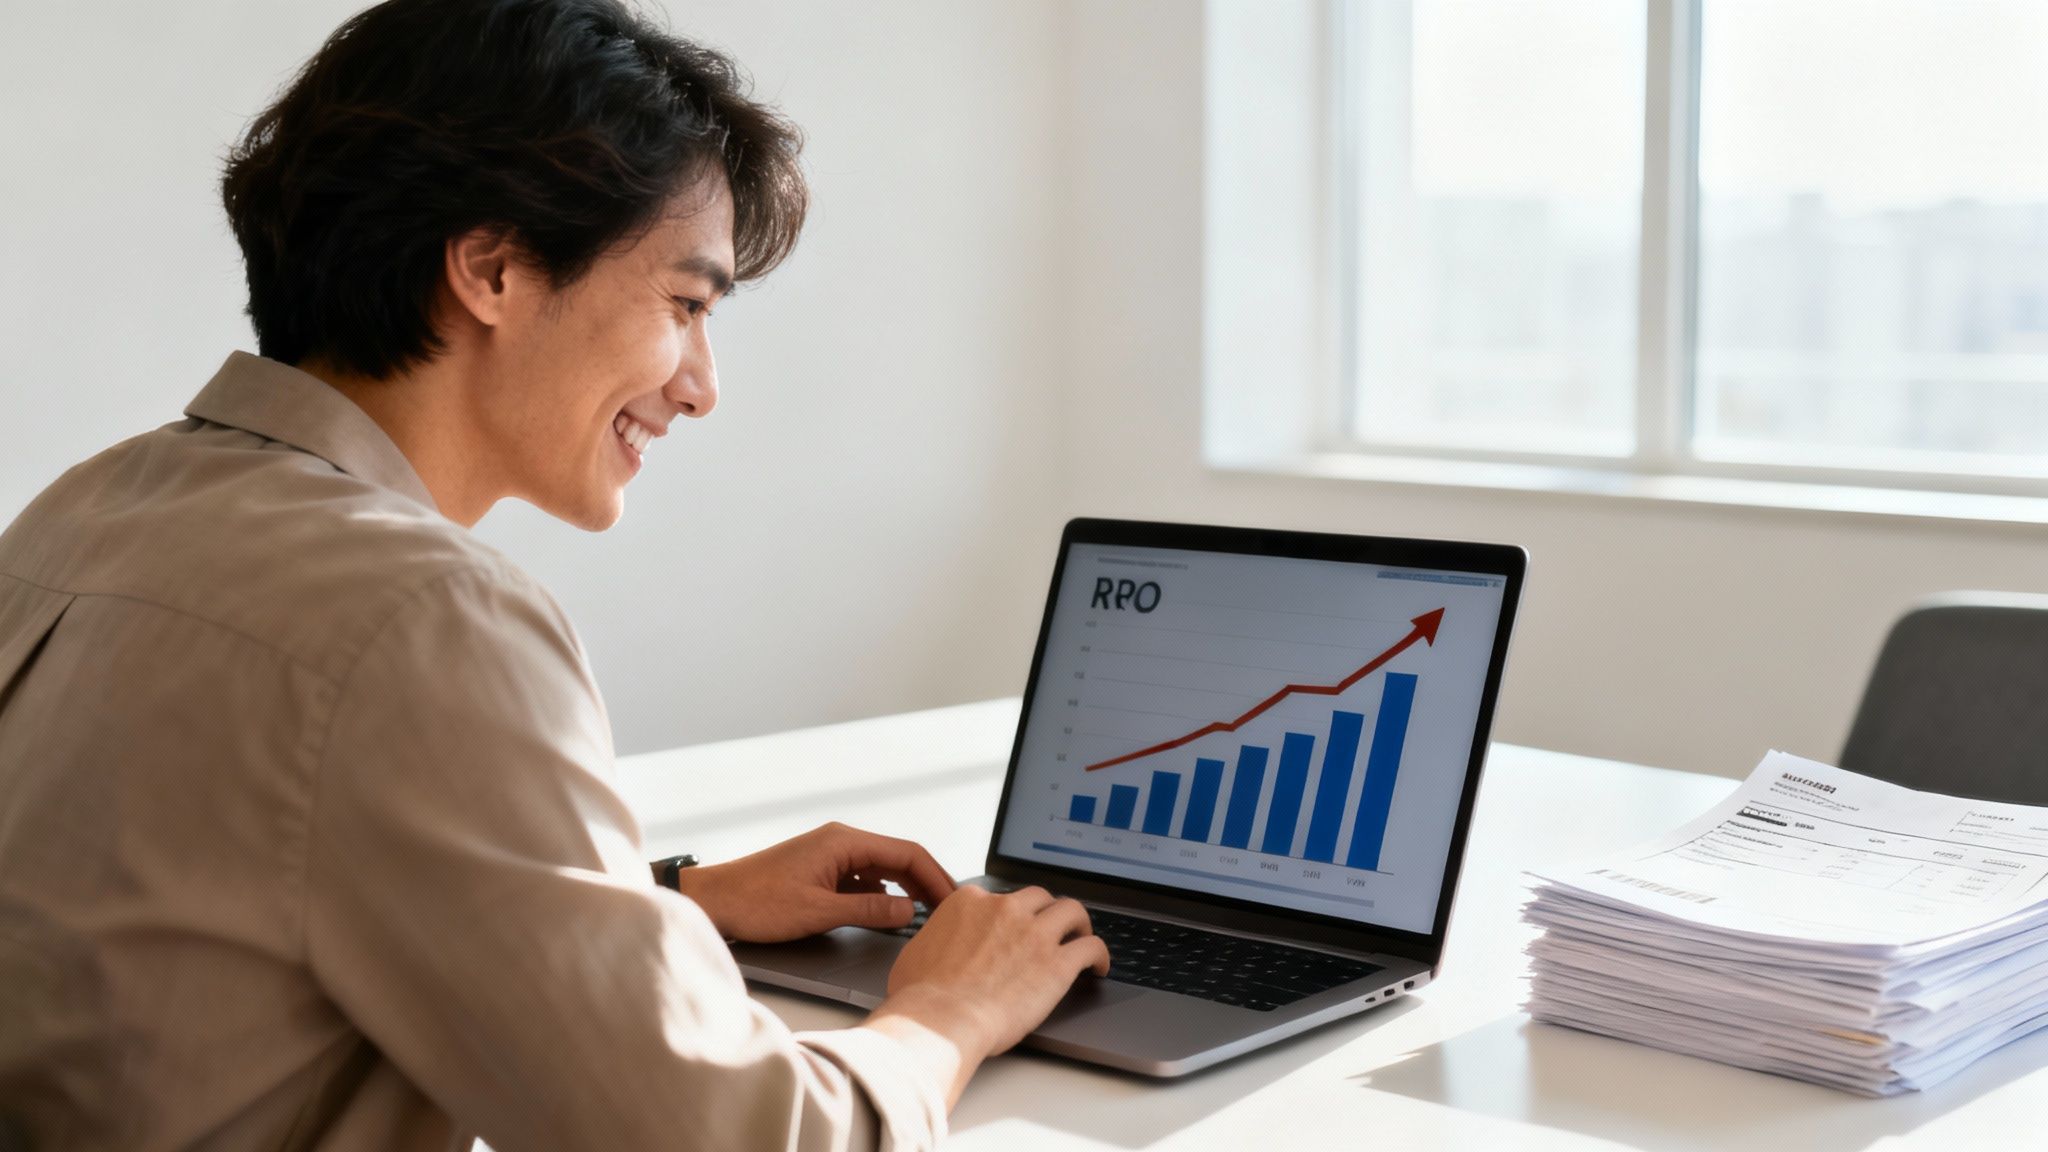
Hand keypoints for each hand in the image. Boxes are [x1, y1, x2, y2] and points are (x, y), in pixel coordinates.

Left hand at [669, 822, 955, 942]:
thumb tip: (908, 911)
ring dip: (904, 891)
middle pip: (899, 859)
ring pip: (882, 871)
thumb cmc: (756, 901)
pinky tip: (887, 916)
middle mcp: (841, 842)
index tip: (954, 902)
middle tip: (948, 913)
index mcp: (844, 842)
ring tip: (924, 917)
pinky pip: (863, 880)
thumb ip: (868, 912)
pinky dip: (880, 897)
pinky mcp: (821, 872)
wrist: (715, 901)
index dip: (936, 878)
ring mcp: (831, 856)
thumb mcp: (818, 911)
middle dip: (926, 884)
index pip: (907, 853)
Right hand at [862, 885, 1110, 1106]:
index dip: (1008, 914)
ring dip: (1078, 923)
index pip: (998, 897)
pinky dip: (1100, 954)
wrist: (940, 1022)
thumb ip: (937, 940)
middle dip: (1045, 912)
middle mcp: (1005, 909)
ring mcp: (1034, 933)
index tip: (1012, 927)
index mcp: (970, 902)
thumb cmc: (920, 997)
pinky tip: (1099, 967)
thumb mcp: (916, 952)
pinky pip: (1091, 947)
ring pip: (1072, 911)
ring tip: (1081, 937)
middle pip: (1038, 898)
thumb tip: (937, 949)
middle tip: (1049, 929)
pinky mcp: (1058, 963)